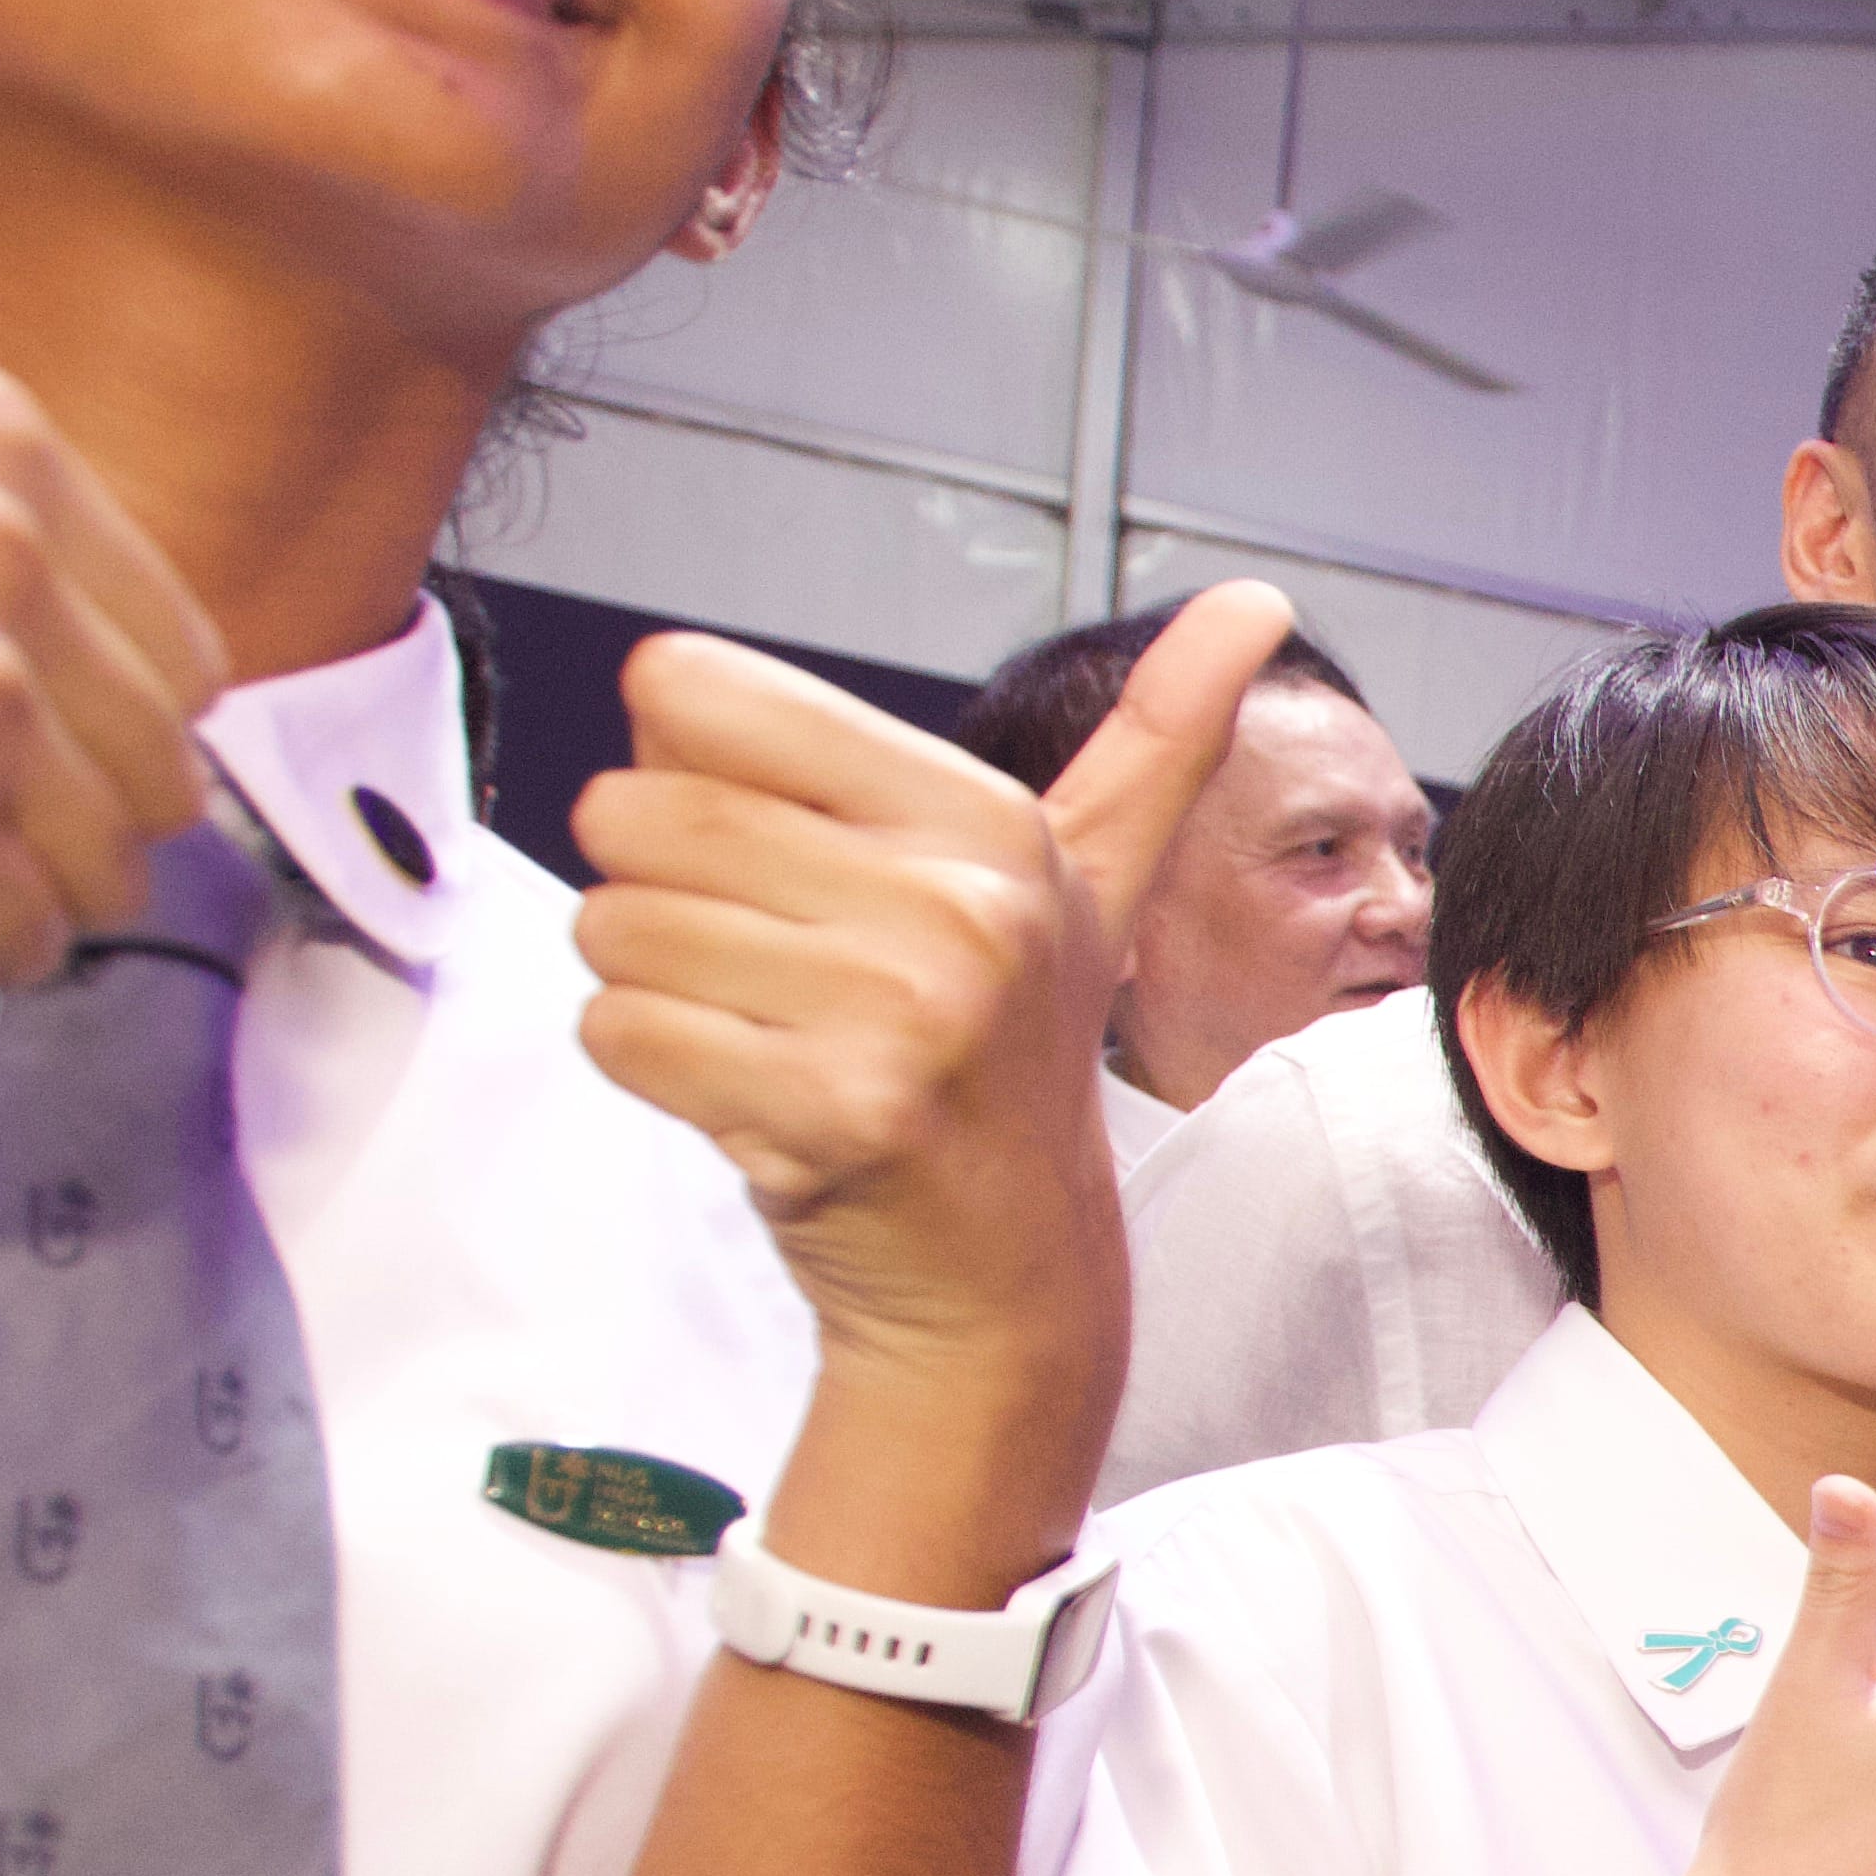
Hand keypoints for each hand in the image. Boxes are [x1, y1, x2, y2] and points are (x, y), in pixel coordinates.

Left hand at [570, 596, 1275, 1412]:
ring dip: (653, 986)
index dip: (689, 768)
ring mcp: (902, 1016)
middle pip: (637, 812)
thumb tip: (1260, 602)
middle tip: (770, 961)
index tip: (783, 850)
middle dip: (660, 890)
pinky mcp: (830, 1115)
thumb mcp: (1084, 883)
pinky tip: (748, 1096)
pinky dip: (651, 1067)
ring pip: (616, 927)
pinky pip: (621, 1032)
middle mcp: (960, 907)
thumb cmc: (1002, 1056)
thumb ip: (1157, 738)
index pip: (696, 694)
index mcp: (991, 822)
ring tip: (766, 1029)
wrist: (1009, 1273)